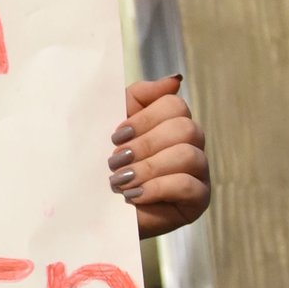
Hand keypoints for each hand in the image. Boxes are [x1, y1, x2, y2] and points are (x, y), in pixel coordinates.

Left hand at [110, 75, 210, 238]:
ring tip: (121, 181)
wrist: (90, 207)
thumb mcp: (110, 121)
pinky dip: (156, 188)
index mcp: (170, 122)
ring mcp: (198, 171)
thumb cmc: (98, 161)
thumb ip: (139, 96)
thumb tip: (175, 79)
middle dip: (144, 145)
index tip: (115, 136)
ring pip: (188, 155)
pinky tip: (134, 195)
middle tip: (115, 161)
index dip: (144, 119)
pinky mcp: (198, 200)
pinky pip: (188, 185)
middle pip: (185, 128)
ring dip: (148, 167)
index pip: (175, 105)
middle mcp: (190, 143)